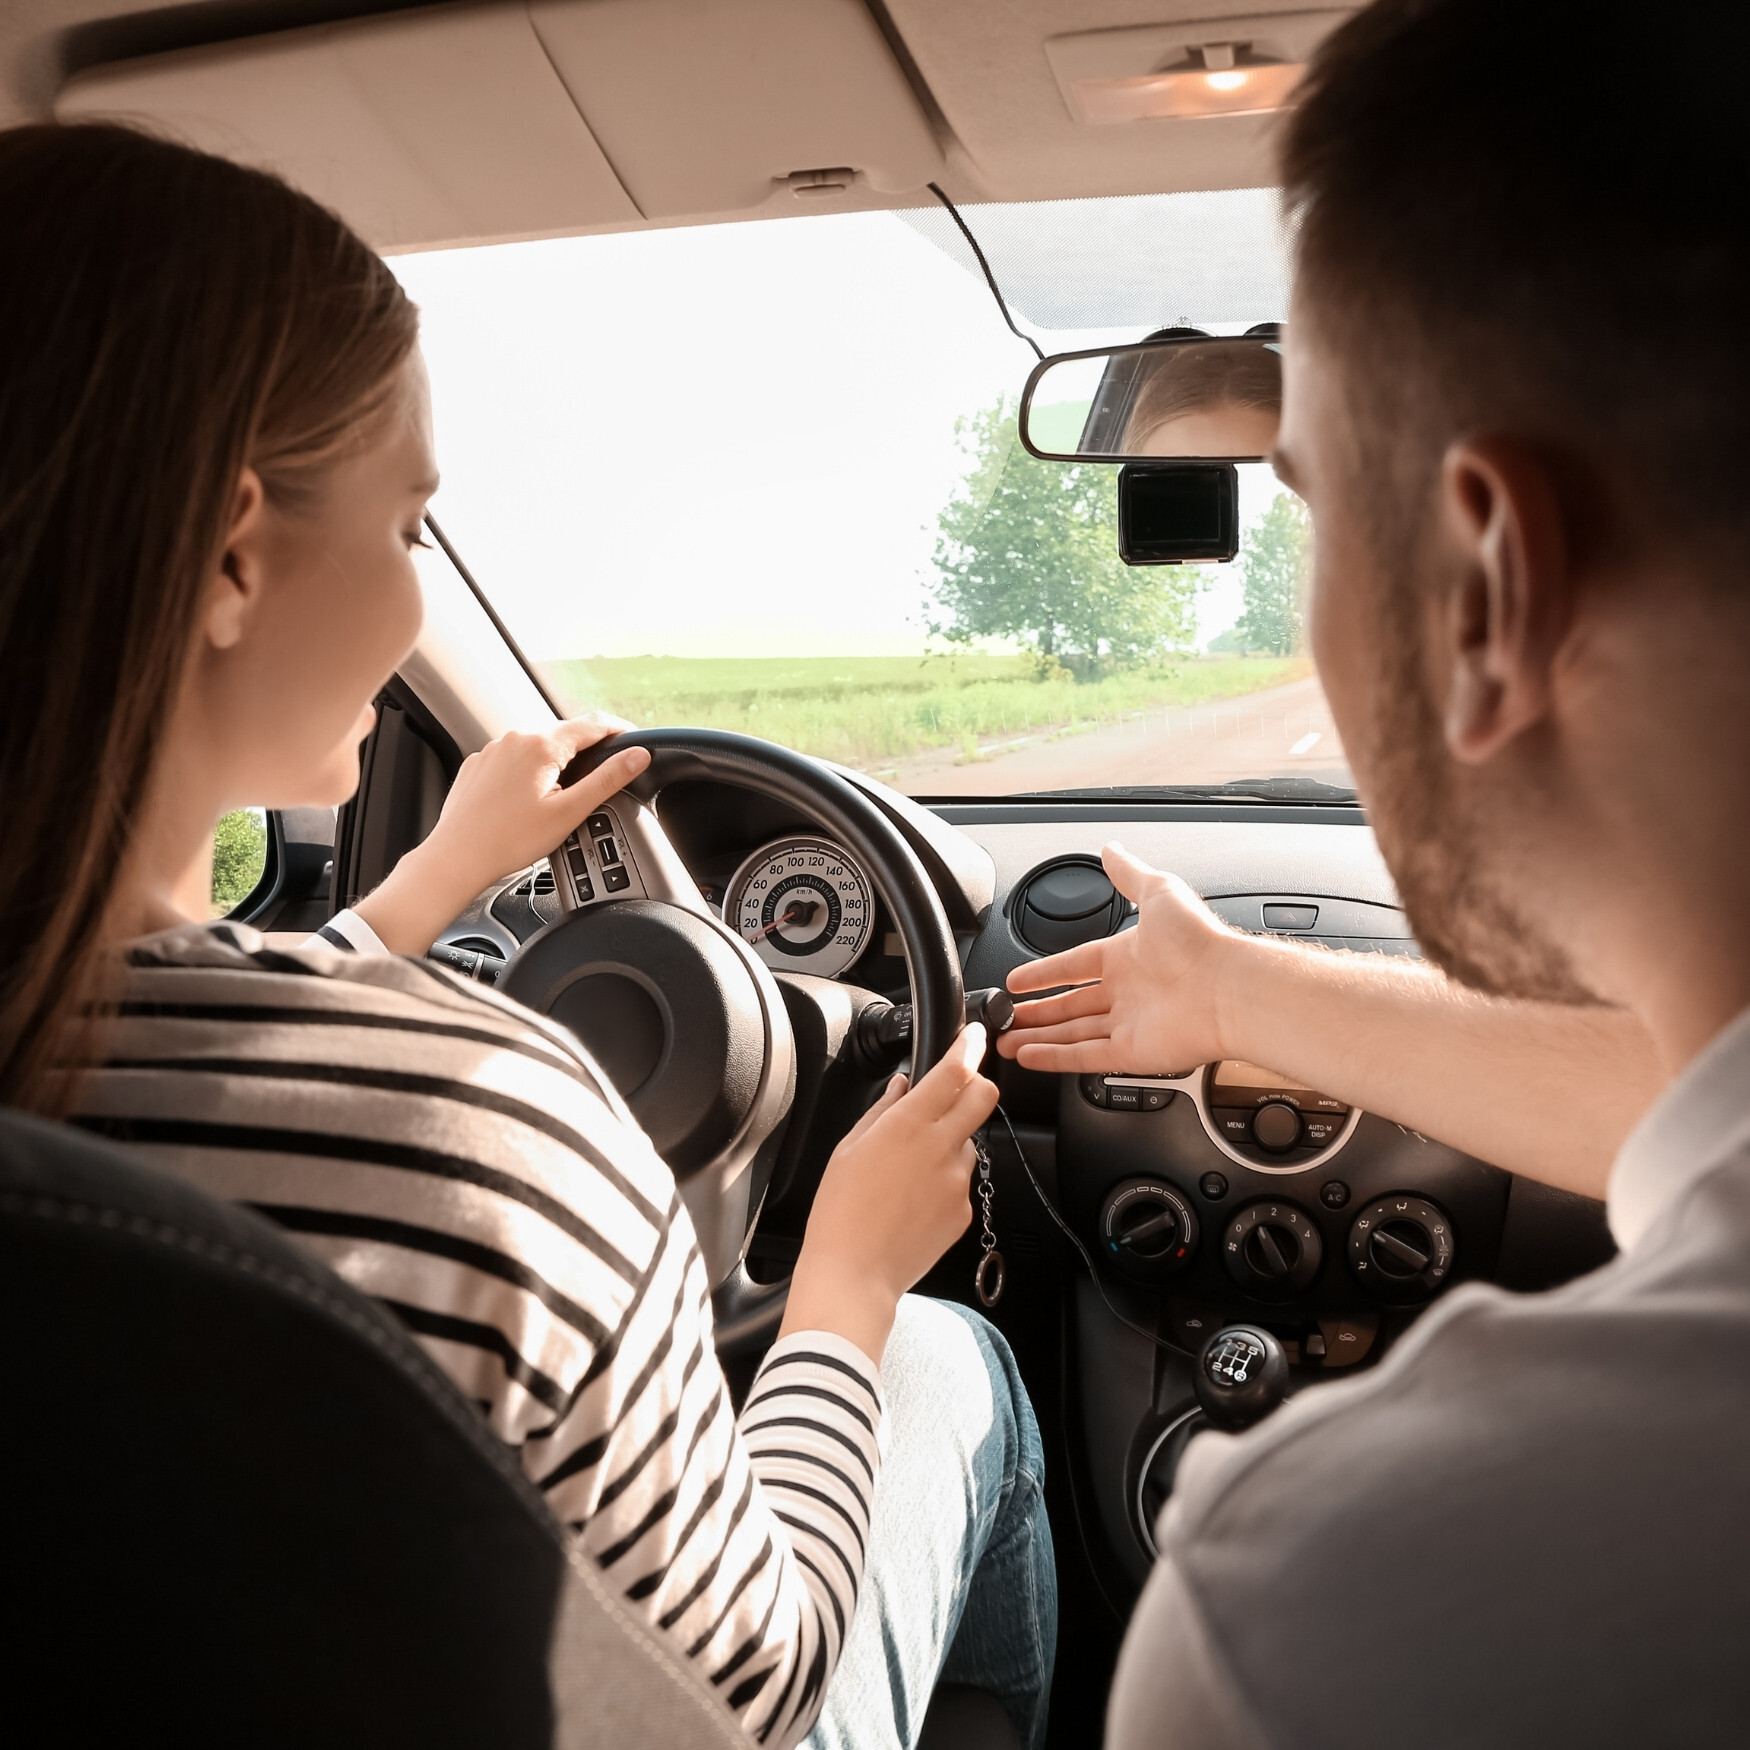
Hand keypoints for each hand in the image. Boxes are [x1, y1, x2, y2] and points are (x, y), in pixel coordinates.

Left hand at [422, 714, 649, 896]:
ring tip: (565, 794)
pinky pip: (513, 759)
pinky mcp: (478, 765)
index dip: (620, 730)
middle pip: (565, 733)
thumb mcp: (569, 811)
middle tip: (605, 774)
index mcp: (541, 745)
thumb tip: (638, 755)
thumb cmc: (509, 840)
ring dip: (557, 761)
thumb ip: (608, 779)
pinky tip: (529, 800)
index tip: (633, 740)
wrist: (457, 858)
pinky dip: (529, 771)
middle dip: (588, 749)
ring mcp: (493, 751)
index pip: (594, 724)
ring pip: (537, 746)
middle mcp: (514, 739)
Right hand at [781, 1024, 1000, 1361]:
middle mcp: (940, 1147)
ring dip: (952, 1142)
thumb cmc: (840, 1213)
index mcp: (908, 1125)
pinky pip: (962, 1180)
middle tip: (955, 1092)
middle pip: (984, 1097)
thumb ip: (882, 1112)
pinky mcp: (964, 1209)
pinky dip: (945, 1180)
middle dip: (977, 1085)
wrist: (854, 1273)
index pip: (954, 1072)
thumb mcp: (847, 1149)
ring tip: (911, 1171)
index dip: (970, 1046)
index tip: (974, 1035)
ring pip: (970, 1142)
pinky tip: (913, 1200)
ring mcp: (957, 1180)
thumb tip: (902, 1088)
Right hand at [998, 842, 1241, 1073]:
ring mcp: (1130, 1024)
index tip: (1018, 981)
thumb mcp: (1159, 891)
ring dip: (1039, 1038)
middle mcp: (1128, 991)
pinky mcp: (1133, 1054)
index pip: (1075, 965)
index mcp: (1128, 956)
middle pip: (1070, 1004)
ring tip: (1006, 1042)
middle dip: (1037, 1011)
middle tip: (1006, 1016)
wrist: (1230, 989)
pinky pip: (1086, 1057)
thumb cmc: (1199, 942)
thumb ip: (1129, 873)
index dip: (1044, 973)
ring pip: (1073, 1033)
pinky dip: (1055, 1059)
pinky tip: (1029, 1057)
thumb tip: (1111, 848)